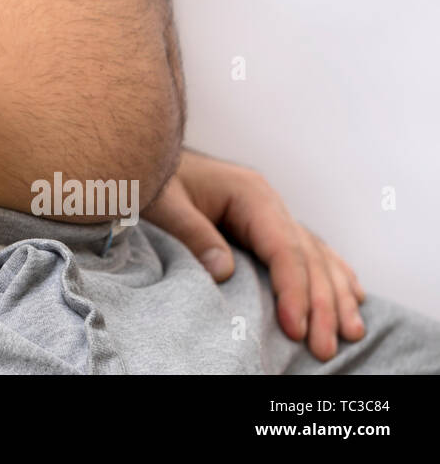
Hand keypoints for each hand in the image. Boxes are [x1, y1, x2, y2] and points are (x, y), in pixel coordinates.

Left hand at [144, 150, 365, 360]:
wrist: (149, 153)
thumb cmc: (156, 177)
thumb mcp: (165, 202)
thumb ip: (192, 233)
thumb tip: (223, 272)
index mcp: (250, 194)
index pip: (283, 249)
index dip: (294, 290)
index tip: (295, 328)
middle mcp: (268, 203)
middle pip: (306, 257)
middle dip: (320, 304)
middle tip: (324, 347)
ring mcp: (269, 212)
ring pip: (315, 256)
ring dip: (335, 295)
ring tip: (352, 332)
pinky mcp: (263, 224)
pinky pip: (307, 250)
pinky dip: (332, 273)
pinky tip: (352, 294)